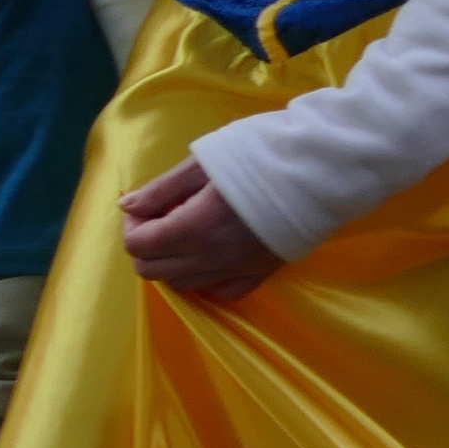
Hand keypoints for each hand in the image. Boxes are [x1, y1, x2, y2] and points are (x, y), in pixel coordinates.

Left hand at [119, 159, 283, 299]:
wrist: (322, 167)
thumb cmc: (260, 155)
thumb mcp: (202, 162)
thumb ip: (161, 189)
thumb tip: (126, 206)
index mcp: (194, 229)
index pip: (138, 246)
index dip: (132, 225)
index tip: (146, 205)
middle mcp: (212, 258)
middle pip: (152, 272)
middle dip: (145, 246)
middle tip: (161, 217)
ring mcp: (237, 270)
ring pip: (182, 285)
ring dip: (171, 263)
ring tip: (184, 232)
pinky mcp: (262, 273)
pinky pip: (220, 291)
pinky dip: (205, 278)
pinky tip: (210, 253)